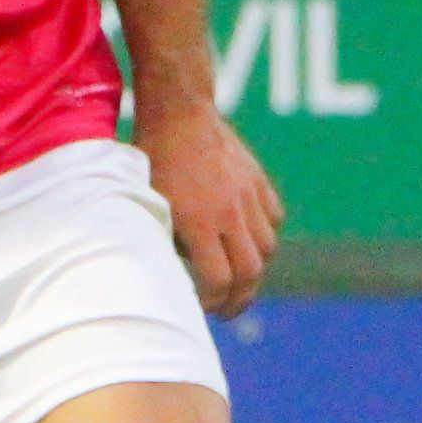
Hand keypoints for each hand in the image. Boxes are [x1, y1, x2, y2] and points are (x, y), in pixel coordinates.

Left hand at [139, 100, 282, 316]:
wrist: (178, 111)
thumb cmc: (152, 157)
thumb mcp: (148, 202)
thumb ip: (163, 239)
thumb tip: (173, 272)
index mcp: (198, 222)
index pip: (219, 282)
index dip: (212, 303)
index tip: (199, 308)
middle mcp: (230, 213)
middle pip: (250, 273)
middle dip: (239, 300)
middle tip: (226, 312)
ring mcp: (248, 196)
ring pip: (267, 248)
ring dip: (254, 270)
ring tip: (238, 279)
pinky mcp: (258, 181)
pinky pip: (273, 219)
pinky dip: (265, 235)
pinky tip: (248, 239)